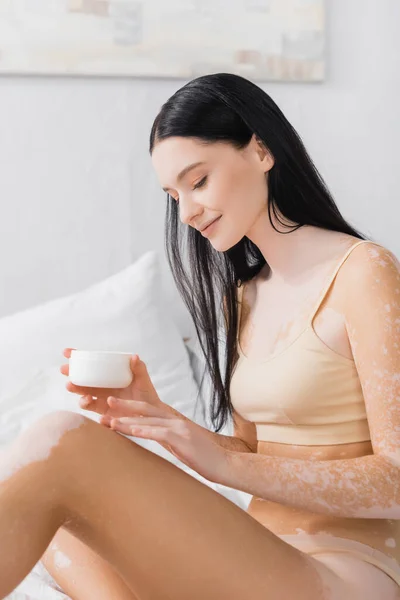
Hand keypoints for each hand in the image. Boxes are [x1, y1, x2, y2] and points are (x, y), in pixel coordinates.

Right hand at [61, 348, 162, 417]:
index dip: (77, 357)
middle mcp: (102, 385)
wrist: (151, 415)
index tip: (66, 352)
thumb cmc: (147, 394)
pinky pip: (91, 408)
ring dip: (76, 389)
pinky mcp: (103, 412)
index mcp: (109, 374)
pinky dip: (87, 404)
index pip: (91, 363)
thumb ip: (139, 369)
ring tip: (72, 386)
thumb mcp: (143, 380)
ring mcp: (101, 398)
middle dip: (71, 373)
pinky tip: (89, 400)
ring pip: (83, 393)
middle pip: (82, 378)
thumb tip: (134, 356)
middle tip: (65, 370)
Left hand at [105, 398, 228, 482]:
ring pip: (149, 420)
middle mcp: (176, 421)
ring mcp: (180, 429)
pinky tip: (133, 430)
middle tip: (107, 402)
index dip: (131, 407)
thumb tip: (151, 441)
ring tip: (111, 420)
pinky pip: (161, 433)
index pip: (149, 411)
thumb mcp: (181, 446)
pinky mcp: (183, 439)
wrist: (225, 464)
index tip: (113, 406)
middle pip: (146, 409)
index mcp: (174, 422)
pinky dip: (145, 430)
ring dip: (129, 421)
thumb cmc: (203, 458)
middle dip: (125, 406)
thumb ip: (167, 440)